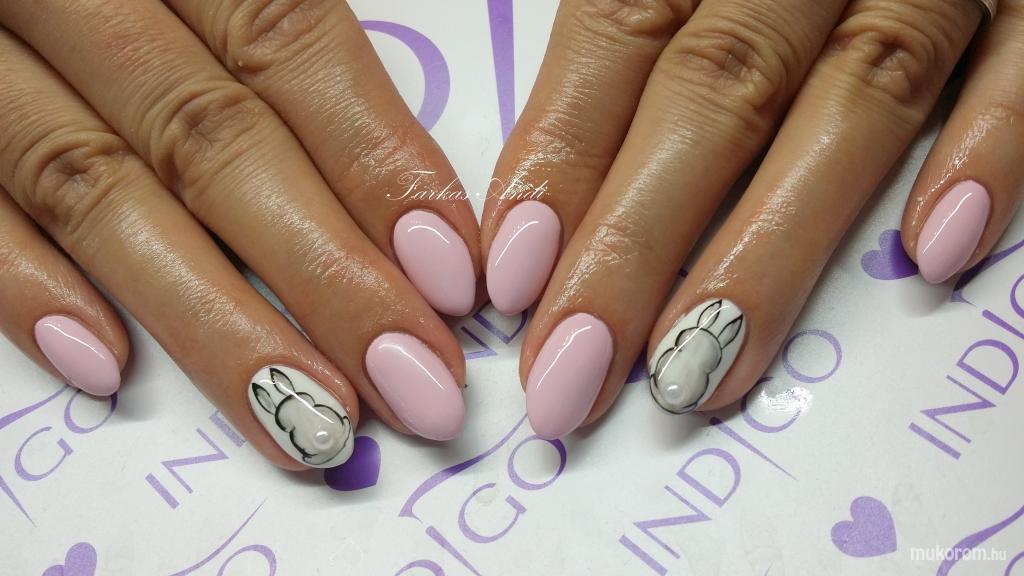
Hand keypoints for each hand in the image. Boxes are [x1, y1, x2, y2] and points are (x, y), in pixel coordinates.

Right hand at [0, 0, 482, 469]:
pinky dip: (25, 285)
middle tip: (413, 384)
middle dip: (325, 273)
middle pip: (213, 139)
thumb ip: (278, 59)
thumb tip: (402, 212)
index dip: (376, 162)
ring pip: (98, 188)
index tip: (450, 277)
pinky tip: (108, 368)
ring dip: (212, 316)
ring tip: (308, 417)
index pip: (290, 44)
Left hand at [481, 0, 1022, 437]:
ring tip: (699, 367)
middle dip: (635, 241)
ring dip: (771, 242)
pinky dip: (987, 147)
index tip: (515, 279)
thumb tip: (540, 204)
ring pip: (856, 97)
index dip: (562, 156)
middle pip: (716, 90)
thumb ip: (631, 45)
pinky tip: (933, 250)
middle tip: (573, 371)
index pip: (618, 31)